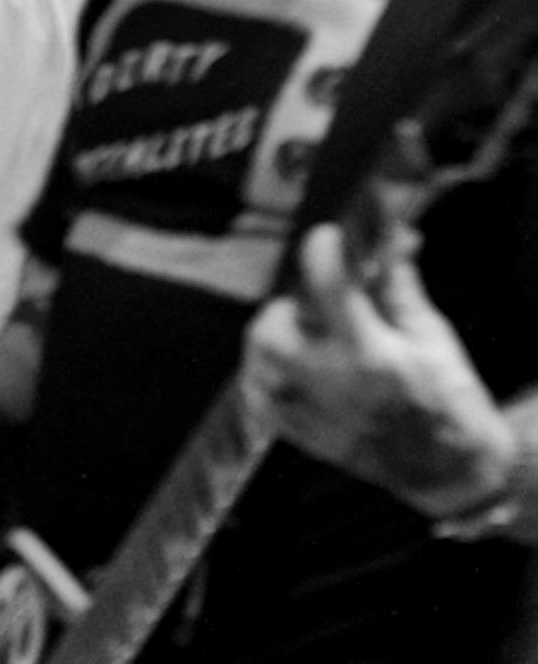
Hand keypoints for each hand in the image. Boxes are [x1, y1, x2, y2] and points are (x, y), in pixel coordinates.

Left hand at [243, 222, 517, 518]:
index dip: (323, 252)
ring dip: (272, 339)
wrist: (451, 470)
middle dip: (287, 307)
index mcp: (371, 356)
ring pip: (257, 362)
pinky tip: (290, 367)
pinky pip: (256, 396)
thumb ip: (398, 286)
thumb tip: (387, 237)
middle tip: (312, 305)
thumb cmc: (449, 400)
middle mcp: (332, 386)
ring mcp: (310, 414)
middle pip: (270, 329)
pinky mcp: (299, 436)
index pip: (329, 288)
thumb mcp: (432, 336)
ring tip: (304, 337)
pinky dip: (264, 375)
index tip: (327, 238)